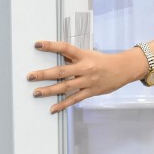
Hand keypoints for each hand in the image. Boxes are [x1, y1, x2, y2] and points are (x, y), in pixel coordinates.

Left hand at [27, 41, 145, 112]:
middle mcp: (84, 68)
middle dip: (44, 74)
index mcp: (83, 55)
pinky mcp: (90, 92)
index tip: (37, 45)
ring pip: (65, 87)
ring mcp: (87, 81)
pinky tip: (52, 108)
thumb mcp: (88, 54)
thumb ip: (73, 56)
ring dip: (49, 91)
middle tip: (30, 76)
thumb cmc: (103, 61)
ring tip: (36, 92)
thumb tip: (56, 54)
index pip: (65, 48)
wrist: (122, 69)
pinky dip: (62, 104)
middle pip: (61, 71)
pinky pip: (74, 99)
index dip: (51, 46)